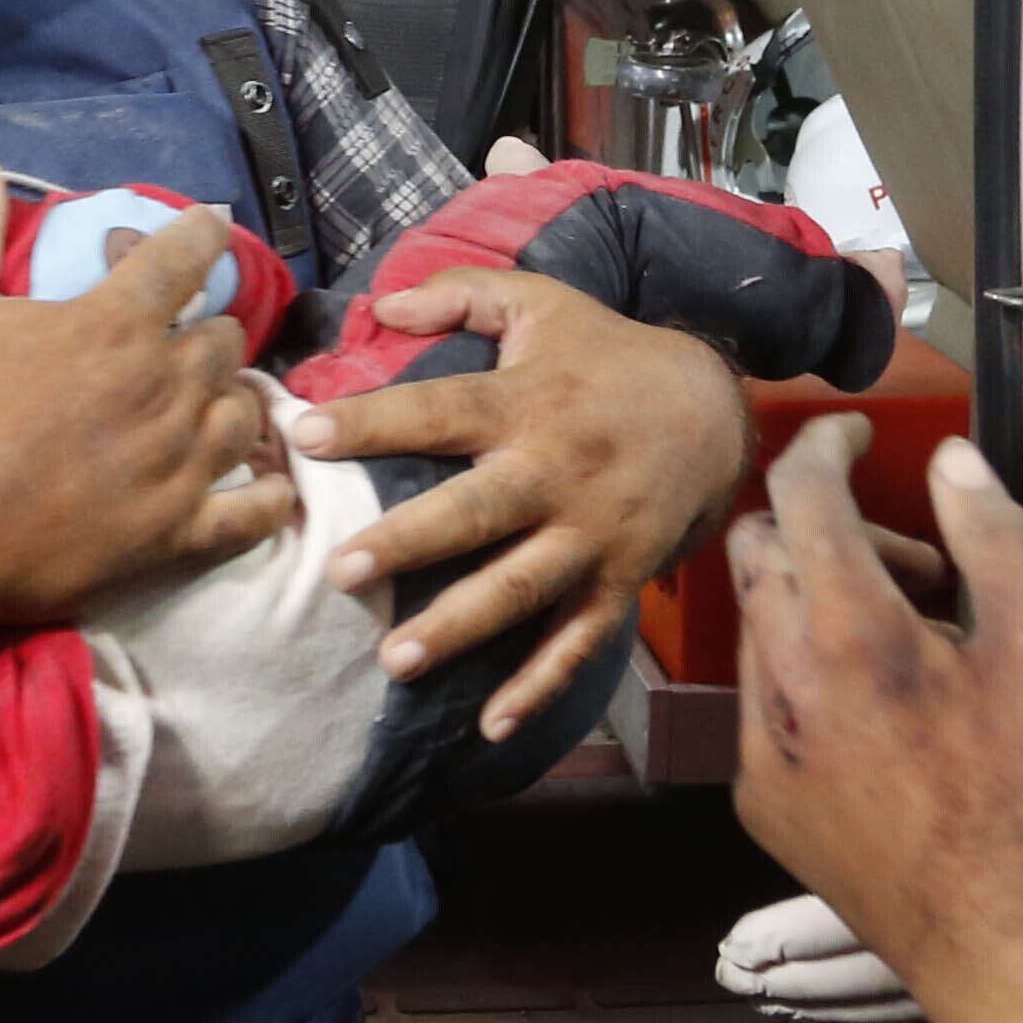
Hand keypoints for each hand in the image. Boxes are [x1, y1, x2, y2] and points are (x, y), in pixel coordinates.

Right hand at [0, 164, 295, 629]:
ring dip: (233, 401)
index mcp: (114, 324)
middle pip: (224, 341)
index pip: (184, 257)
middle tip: (180, 338)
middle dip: (206, 329)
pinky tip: (271, 489)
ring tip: (213, 403)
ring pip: (244, 416)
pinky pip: (251, 514)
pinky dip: (269, 499)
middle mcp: (163, 387)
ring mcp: (178, 466)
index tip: (208, 227)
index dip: (201, 233)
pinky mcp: (176, 534)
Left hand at [291, 270, 748, 741]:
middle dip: (409, 542)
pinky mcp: (618, 581)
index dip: (373, 420)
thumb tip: (381, 306)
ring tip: (395, 661)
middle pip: (477, 510)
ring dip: (459, 626)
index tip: (307, 433)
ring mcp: (591, 535)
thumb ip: (462, 294)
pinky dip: (540, 688)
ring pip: (520, 588)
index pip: (440, 410)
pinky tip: (493, 728)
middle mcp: (558, 472)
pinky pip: (577, 642)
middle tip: (343, 571)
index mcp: (530, 402)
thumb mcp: (543, 305)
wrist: (716, 412)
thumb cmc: (607, 357)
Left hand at [725, 424, 1022, 1022]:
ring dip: (820, 605)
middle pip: (762, 548)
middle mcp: (781, 681)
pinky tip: (885, 718)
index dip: (825, 443)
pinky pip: (761, 700)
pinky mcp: (758, 796)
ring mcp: (756, 744)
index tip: (854, 435)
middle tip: (914, 565)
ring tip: (915, 647)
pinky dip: (809, 676)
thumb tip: (951, 461)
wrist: (997, 941)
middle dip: (828, 529)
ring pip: (760, 625)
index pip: (801, 490)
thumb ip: (991, 536)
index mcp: (850, 632)